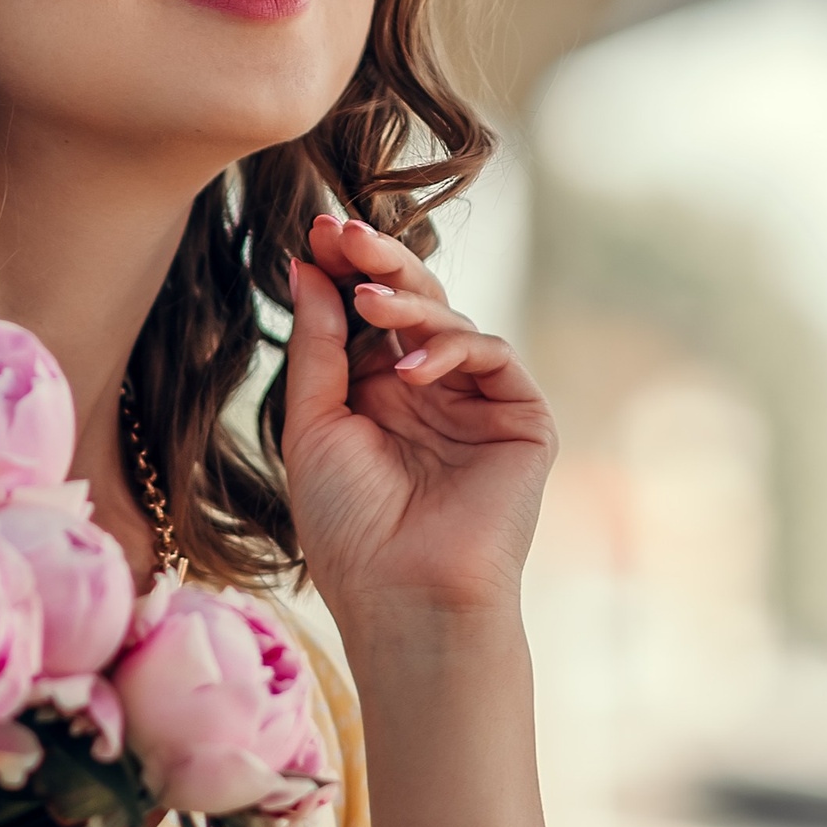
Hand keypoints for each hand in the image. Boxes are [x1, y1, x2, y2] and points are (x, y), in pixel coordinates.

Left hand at [283, 211, 555, 637]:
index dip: (346, 268)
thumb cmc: (349, 528)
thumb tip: (306, 265)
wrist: (403, 598)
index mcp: (379, 393)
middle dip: (379, 260)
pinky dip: (450, 348)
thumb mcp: (313, 425)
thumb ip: (318, 345)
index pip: (368, 312)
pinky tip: (409, 371)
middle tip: (345, 229)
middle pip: (412, 301)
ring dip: (406, 299)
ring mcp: (477, 402)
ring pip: (450, 319)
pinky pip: (492, 354)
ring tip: (366, 297)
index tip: (316, 231)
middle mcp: (431, 391)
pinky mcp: (521, 419)